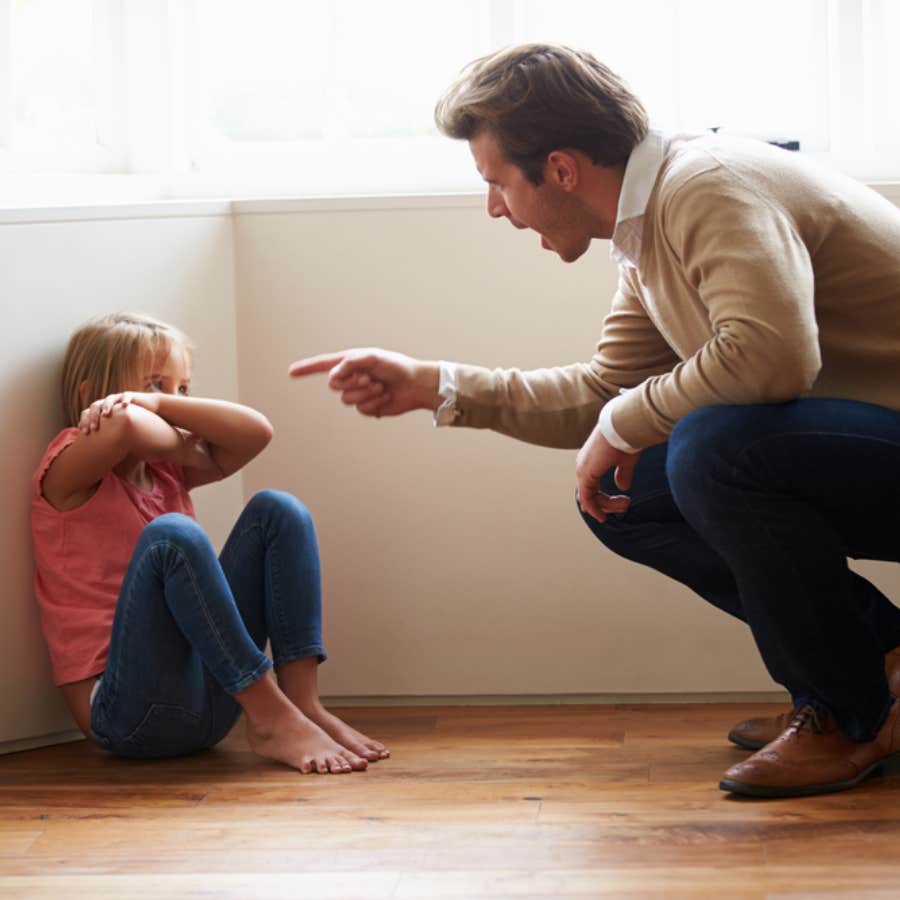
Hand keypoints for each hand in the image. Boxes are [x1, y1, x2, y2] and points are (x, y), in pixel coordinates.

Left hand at [78, 391, 159, 433]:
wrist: (148, 408)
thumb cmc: (131, 421)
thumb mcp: (117, 428)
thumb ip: (107, 434)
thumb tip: (96, 449)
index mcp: (101, 409)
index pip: (87, 413)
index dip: (84, 421)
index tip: (84, 433)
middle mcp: (108, 402)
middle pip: (95, 406)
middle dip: (93, 417)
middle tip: (94, 429)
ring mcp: (119, 398)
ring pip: (109, 399)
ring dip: (106, 406)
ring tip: (105, 415)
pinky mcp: (131, 396)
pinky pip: (127, 396)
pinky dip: (125, 400)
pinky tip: (125, 405)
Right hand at [288, 349, 438, 417]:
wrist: (415, 385)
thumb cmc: (397, 366)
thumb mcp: (373, 358)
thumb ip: (351, 362)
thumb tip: (334, 374)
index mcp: (351, 361)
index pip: (323, 365)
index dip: (306, 369)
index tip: (290, 372)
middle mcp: (352, 376)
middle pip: (333, 385)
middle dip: (351, 383)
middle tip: (369, 378)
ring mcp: (359, 392)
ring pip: (346, 400)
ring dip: (364, 394)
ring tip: (380, 388)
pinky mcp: (367, 406)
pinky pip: (360, 409)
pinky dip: (373, 403)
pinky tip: (385, 397)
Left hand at [575, 423, 640, 522]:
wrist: (623, 425)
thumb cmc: (626, 438)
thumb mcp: (625, 460)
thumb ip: (622, 474)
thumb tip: (622, 486)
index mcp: (591, 461)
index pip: (591, 486)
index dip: (601, 500)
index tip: (618, 505)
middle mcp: (583, 466)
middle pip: (589, 494)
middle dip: (606, 504)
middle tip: (625, 505)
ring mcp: (582, 470)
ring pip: (588, 498)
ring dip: (605, 506)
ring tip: (625, 504)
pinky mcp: (585, 474)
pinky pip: (586, 498)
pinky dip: (594, 508)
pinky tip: (602, 516)